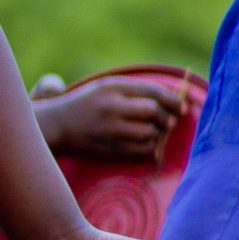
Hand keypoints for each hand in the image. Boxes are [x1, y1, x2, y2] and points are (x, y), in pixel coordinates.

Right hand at [34, 78, 185, 161]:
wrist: (56, 126)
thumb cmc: (89, 105)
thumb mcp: (107, 88)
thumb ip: (137, 92)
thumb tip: (176, 102)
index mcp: (111, 88)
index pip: (153, 92)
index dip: (173, 101)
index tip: (182, 108)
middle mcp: (110, 107)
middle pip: (154, 112)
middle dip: (167, 119)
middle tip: (168, 123)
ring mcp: (109, 129)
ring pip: (150, 133)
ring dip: (158, 134)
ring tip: (153, 133)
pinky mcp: (110, 148)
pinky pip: (143, 151)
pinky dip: (151, 149)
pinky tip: (147, 146)